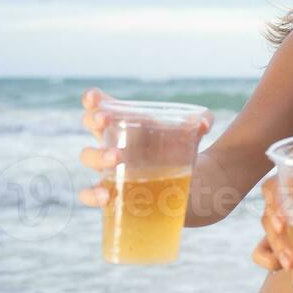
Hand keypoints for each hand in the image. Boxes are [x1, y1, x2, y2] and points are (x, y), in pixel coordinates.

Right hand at [75, 87, 212, 207]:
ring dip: (98, 155)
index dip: (93, 99)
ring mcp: (109, 168)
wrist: (191, 184)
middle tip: (105, 120)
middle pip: (92, 126)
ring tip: (117, 157)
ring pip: (89, 158)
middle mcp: (113, 142)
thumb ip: (201, 120)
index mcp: (128, 123)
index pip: (103, 106)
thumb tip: (203, 123)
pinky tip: (106, 195)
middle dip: (93, 120)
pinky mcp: (112, 193)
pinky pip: (90, 195)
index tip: (93, 97)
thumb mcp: (193, 133)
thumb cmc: (182, 150)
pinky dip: (92, 194)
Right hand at [251, 173, 292, 271]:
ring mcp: (282, 218)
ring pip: (267, 232)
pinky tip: (279, 269)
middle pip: (270, 213)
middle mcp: (286, 197)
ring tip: (292, 266)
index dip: (275, 201)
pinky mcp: (283, 237)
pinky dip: (267, 259)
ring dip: (276, 250)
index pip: (275, 184)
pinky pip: (264, 248)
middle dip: (278, 237)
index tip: (284, 220)